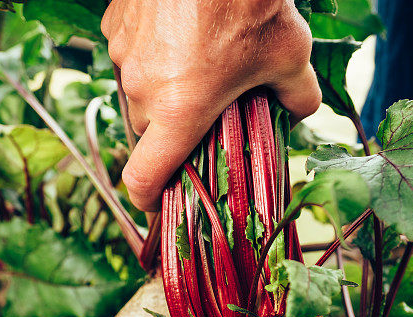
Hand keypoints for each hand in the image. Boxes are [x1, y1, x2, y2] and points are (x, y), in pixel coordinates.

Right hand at [101, 0, 320, 211]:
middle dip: (175, 132)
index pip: (143, 178)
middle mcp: (143, 90)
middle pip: (149, 133)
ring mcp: (124, 56)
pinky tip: (181, 35)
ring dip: (163, 91)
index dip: (148, 197)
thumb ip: (296, 96)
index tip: (160, 199)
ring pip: (139, 92)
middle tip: (207, 113)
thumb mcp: (289, 55)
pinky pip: (130, 56)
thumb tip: (298, 112)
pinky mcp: (114, 25)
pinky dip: (151, 57)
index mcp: (180, 112)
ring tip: (199, 64)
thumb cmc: (252, 4)